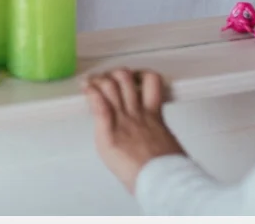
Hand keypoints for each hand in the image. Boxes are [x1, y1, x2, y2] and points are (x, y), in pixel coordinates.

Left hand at [84, 68, 186, 194]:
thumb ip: (158, 132)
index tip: (131, 76)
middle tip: (106, 79)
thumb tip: (157, 136)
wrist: (162, 181)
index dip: (139, 73)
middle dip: (113, 74)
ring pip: (110, 86)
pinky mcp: (109, 133)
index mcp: (153, 115)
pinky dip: (90, 94)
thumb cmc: (166, 171)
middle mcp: (137, 113)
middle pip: (125, 78)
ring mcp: (123, 121)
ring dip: (99, 81)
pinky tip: (86, 89)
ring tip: (92, 83)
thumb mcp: (167, 144)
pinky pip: (99, 106)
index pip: (150, 80)